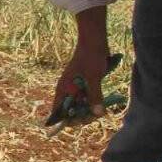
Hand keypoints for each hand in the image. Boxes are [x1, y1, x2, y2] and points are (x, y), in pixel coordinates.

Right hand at [50, 7, 110, 124]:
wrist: (94, 40)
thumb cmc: (91, 57)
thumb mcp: (93, 78)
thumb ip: (94, 96)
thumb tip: (97, 114)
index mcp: (63, 88)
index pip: (58, 111)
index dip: (66, 120)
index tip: (80, 122)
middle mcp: (67, 90)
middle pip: (70, 111)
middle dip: (82, 115)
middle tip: (96, 115)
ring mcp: (76, 87)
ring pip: (80, 105)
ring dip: (89, 109)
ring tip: (101, 110)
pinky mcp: (84, 84)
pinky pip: (86, 98)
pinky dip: (93, 102)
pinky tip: (102, 103)